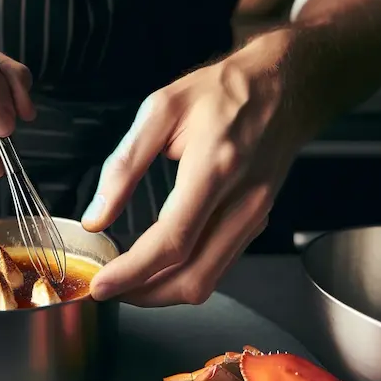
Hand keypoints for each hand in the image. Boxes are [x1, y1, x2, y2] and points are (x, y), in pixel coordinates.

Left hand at [82, 30, 307, 306]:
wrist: (283, 85)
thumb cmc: (223, 91)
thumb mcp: (161, 110)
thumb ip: (124, 165)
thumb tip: (98, 215)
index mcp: (215, 167)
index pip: (173, 242)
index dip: (133, 272)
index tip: (102, 285)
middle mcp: (242, 200)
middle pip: (192, 277)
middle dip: (144, 295)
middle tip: (108, 288)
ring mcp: (254, 216)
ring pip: (208, 280)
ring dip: (163, 292)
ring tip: (127, 281)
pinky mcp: (256, 222)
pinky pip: (219, 266)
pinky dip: (184, 276)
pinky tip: (158, 265)